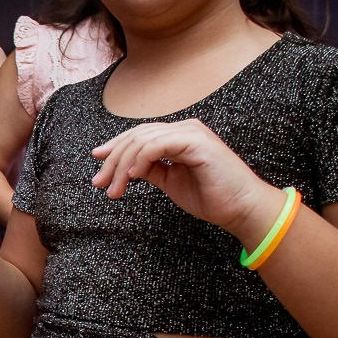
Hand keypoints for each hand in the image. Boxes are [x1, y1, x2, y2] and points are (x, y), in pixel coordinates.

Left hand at [88, 118, 284, 241]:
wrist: (241, 208)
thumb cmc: (212, 197)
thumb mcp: (171, 182)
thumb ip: (151, 170)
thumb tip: (127, 168)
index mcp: (180, 136)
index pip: (140, 135)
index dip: (116, 147)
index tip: (97, 162)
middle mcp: (185, 129)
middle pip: (137, 136)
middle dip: (113, 160)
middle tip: (99, 183)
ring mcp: (191, 133)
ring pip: (143, 140)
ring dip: (123, 165)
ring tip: (114, 188)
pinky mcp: (197, 142)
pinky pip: (158, 145)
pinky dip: (141, 159)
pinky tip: (133, 176)